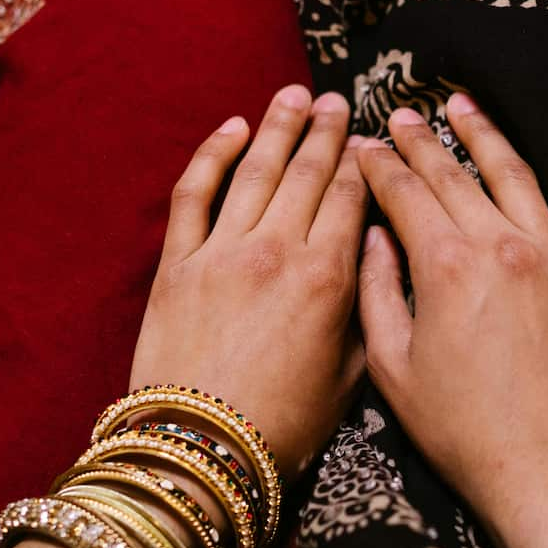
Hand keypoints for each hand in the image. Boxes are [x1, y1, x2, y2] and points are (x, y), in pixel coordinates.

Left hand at [130, 85, 368, 479]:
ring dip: (278, 126)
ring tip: (293, 95)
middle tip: (336, 100)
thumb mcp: (348, 378)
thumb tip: (367, 266)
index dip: (362, 163)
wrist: (200, 452)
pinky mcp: (177, 263)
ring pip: (256, 169)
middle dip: (325, 131)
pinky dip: (212, 154)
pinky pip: (195, 192)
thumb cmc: (282, 427)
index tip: (370, 141)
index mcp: (327, 278)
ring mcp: (222, 251)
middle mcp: (277, 251)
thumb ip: (362, 315)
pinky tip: (231, 128)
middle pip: (307, 172)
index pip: (350, 198)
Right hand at [356, 94, 547, 547]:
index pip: (404, 193)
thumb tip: (375, 239)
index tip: (363, 147)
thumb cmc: (461, 433)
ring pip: (519, 177)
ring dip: (488, 135)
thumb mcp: (394, 369)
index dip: (379, 166)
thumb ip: (378, 293)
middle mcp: (502, 246)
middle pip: (455, 175)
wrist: (546, 474)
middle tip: (401, 117)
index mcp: (446, 266)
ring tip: (464, 106)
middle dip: (421, 141)